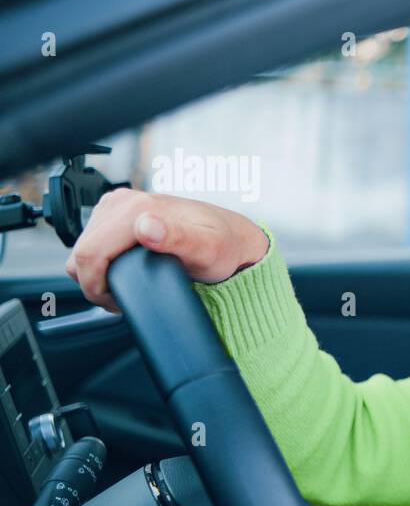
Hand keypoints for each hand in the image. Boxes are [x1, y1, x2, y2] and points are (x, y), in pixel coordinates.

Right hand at [64, 189, 269, 313]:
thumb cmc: (223, 246)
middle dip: (95, 283)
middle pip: (81, 252)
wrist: (231, 238)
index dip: (96, 287)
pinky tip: (123, 271)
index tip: (118, 303)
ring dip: (96, 273)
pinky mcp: (116, 213)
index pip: (89, 254)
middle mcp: (123, 202)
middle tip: (124, 299)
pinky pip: (91, 242)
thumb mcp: (207, 249)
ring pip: (83, 248)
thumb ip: (178, 238)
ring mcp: (117, 205)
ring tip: (126, 286)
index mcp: (136, 209)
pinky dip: (101, 262)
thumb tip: (146, 226)